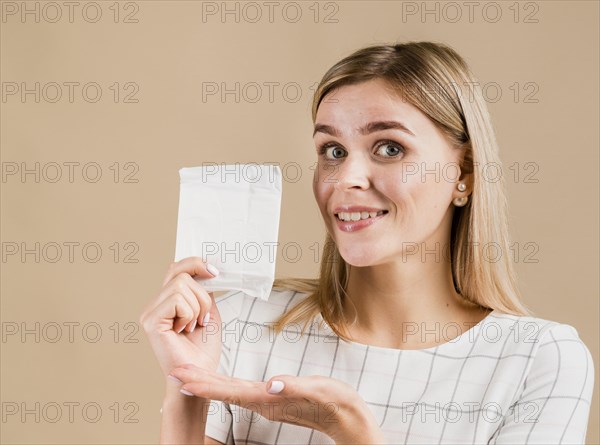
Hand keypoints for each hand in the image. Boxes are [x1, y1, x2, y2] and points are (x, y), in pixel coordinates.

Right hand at [139, 257, 222, 378]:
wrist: (201, 376)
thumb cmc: (203, 350)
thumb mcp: (209, 312)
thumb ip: (204, 291)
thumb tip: (206, 270)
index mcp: (167, 300)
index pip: (176, 268)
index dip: (195, 264)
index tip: (215, 271)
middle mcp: (155, 304)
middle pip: (181, 274)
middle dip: (202, 295)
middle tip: (204, 318)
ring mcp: (150, 312)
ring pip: (181, 285)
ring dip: (198, 306)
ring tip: (194, 326)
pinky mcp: (151, 321)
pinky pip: (178, 300)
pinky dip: (189, 314)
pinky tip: (184, 330)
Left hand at [168, 364, 387, 443]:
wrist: (346, 419)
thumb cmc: (336, 404)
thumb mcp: (321, 391)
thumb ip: (297, 387)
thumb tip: (272, 383)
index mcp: (271, 400)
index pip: (232, 391)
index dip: (207, 385)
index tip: (184, 379)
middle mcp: (265, 402)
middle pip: (225, 391)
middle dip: (199, 382)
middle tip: (174, 373)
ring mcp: (268, 402)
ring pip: (231, 390)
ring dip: (208, 383)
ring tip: (188, 376)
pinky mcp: (273, 399)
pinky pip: (242, 390)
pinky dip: (225, 384)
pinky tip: (219, 381)